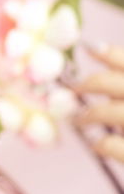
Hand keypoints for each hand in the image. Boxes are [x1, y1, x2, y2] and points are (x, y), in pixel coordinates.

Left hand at [73, 43, 123, 161]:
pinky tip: (95, 145)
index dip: (112, 53)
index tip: (88, 47)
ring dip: (91, 114)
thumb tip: (100, 54)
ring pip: (117, 112)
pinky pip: (117, 146)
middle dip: (91, 83)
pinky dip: (102, 144)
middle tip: (73, 88)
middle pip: (120, 84)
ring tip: (79, 119)